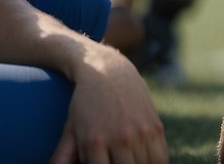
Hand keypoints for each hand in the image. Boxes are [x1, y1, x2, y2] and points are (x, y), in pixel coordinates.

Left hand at [51, 44, 168, 162]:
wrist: (109, 70)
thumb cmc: (85, 103)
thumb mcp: (71, 128)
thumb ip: (62, 156)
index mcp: (95, 142)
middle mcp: (120, 138)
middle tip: (116, 162)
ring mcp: (140, 132)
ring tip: (129, 161)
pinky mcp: (155, 127)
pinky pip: (161, 159)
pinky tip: (145, 162)